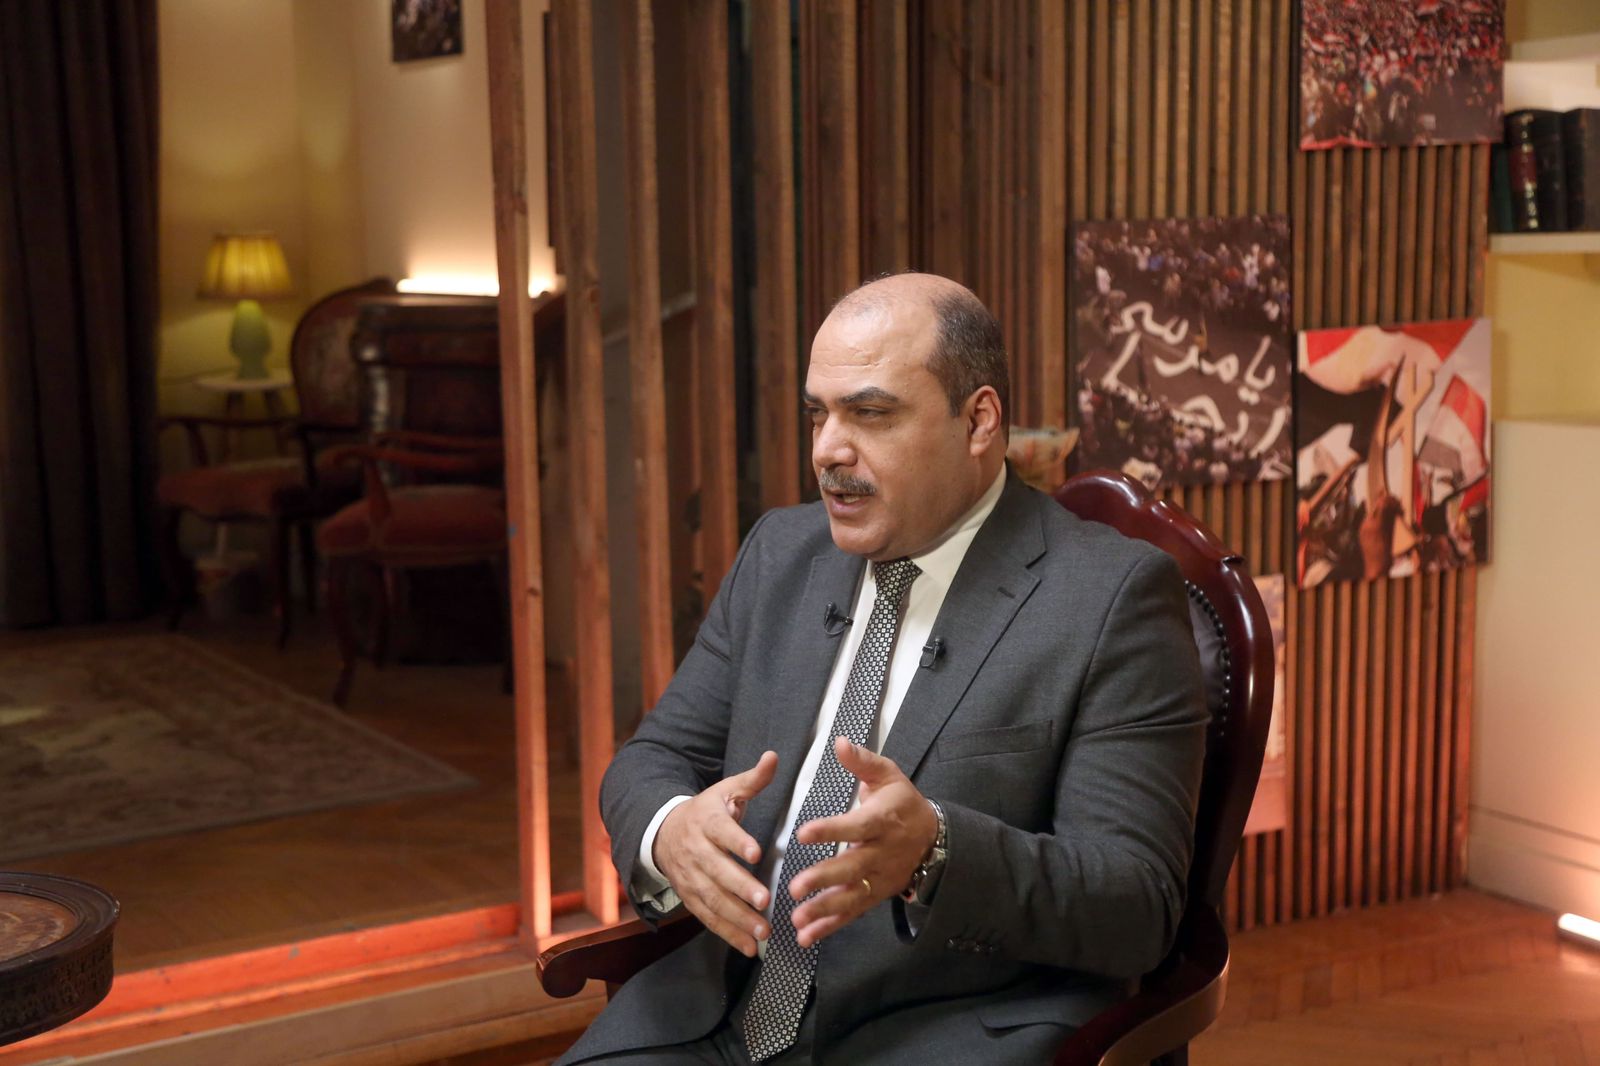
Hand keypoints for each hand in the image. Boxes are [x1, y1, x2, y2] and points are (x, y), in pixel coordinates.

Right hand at [654, 751, 778, 956]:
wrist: (662, 832)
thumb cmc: (706, 811)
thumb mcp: (725, 790)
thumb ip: (752, 779)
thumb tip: (774, 757)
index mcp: (706, 821)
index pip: (721, 831)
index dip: (737, 841)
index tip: (755, 852)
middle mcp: (696, 851)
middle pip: (716, 870)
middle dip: (739, 887)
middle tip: (764, 900)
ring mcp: (691, 877)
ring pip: (712, 899)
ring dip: (737, 918)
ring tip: (763, 931)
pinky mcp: (690, 897)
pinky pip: (708, 918)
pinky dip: (728, 934)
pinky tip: (750, 947)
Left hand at [787, 737, 937, 947]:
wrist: (934, 837)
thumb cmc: (902, 803)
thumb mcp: (888, 775)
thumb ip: (862, 762)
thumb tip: (839, 742)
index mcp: (883, 820)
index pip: (856, 826)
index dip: (830, 830)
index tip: (803, 832)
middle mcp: (881, 852)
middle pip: (852, 868)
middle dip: (823, 879)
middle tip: (795, 887)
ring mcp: (880, 877)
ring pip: (852, 897)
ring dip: (823, 910)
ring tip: (797, 920)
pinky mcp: (876, 894)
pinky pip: (852, 913)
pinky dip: (830, 926)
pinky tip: (806, 936)